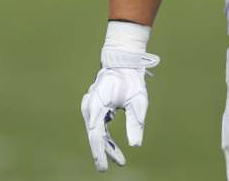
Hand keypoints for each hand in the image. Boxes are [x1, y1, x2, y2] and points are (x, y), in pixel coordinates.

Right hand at [79, 22, 159, 170]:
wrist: (122, 62)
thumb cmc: (131, 80)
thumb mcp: (138, 101)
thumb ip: (136, 123)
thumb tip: (136, 145)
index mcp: (97, 104)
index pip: (95, 133)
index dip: (99, 152)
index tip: (103, 166)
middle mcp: (90, 107)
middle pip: (95, 135)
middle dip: (104, 152)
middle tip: (118, 165)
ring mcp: (91, 108)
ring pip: (96, 133)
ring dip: (107, 147)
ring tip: (120, 160)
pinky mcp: (95, 109)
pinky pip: (99, 127)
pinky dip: (106, 138)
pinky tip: (114, 150)